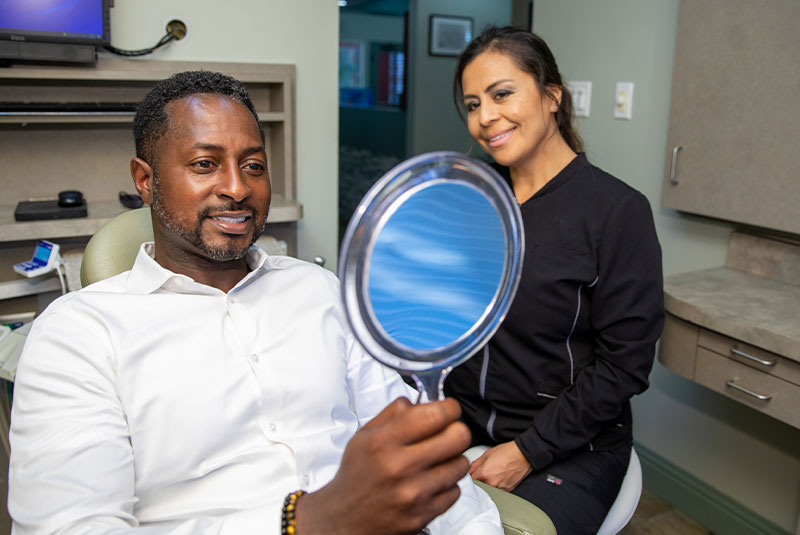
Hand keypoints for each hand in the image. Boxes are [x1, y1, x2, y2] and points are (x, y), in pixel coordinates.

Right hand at [296, 397, 470, 534]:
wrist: (344, 520)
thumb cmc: (357, 474)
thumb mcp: (365, 435)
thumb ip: (395, 413)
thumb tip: (427, 401)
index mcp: (384, 441)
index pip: (436, 414)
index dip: (449, 407)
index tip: (448, 409)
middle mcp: (400, 467)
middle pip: (458, 436)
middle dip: (456, 430)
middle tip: (446, 434)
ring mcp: (414, 494)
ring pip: (461, 464)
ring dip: (452, 459)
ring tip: (435, 461)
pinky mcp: (423, 516)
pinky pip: (455, 491)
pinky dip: (446, 485)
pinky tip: (429, 483)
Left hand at [469, 441, 531, 491]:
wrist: (523, 455)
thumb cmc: (506, 452)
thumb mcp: (486, 454)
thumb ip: (474, 465)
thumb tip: (467, 472)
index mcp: (484, 474)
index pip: (469, 481)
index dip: (468, 478)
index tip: (469, 476)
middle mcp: (491, 484)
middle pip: (477, 488)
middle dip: (477, 482)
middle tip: (479, 475)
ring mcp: (500, 489)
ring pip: (487, 491)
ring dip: (486, 485)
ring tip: (491, 476)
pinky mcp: (507, 491)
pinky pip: (496, 492)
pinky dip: (495, 487)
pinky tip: (497, 479)